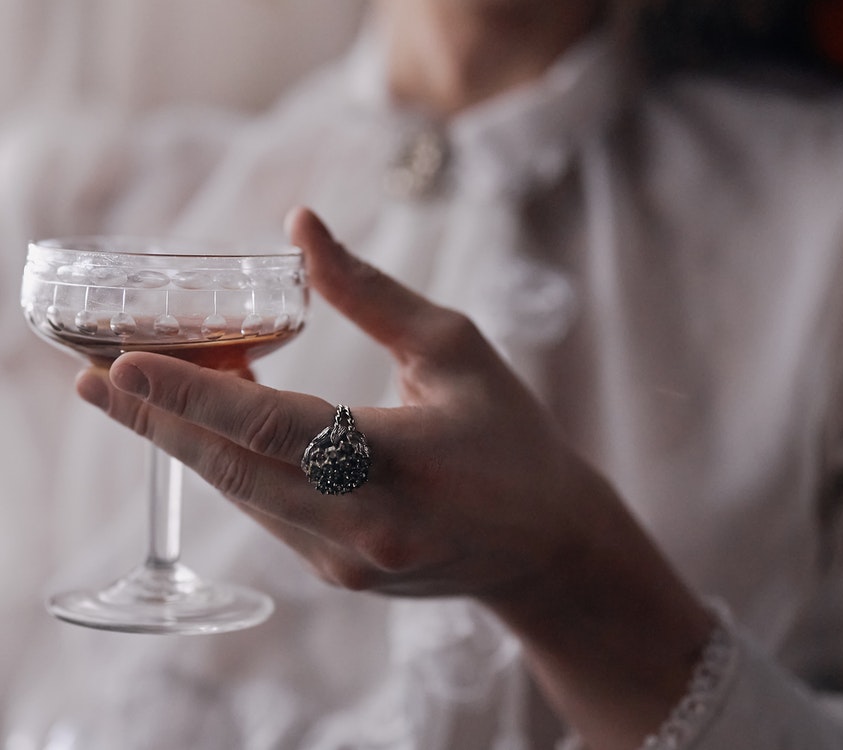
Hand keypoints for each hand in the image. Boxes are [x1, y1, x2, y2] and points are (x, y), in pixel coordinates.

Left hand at [76, 208, 596, 598]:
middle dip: (154, 421)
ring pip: (241, 493)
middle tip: (91, 380)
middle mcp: (364, 524)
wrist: (545, 545)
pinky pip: (266, 513)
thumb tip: (300, 226)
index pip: (273, 426)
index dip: (189, 395)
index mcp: (401, 460)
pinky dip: (232, 467)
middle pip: (233, 468)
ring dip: (188, 441)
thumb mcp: (454, 349)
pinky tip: (213, 430)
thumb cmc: (511, 436)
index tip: (117, 365)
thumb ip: (370, 293)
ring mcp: (346, 562)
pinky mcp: (337, 577)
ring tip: (139, 391)